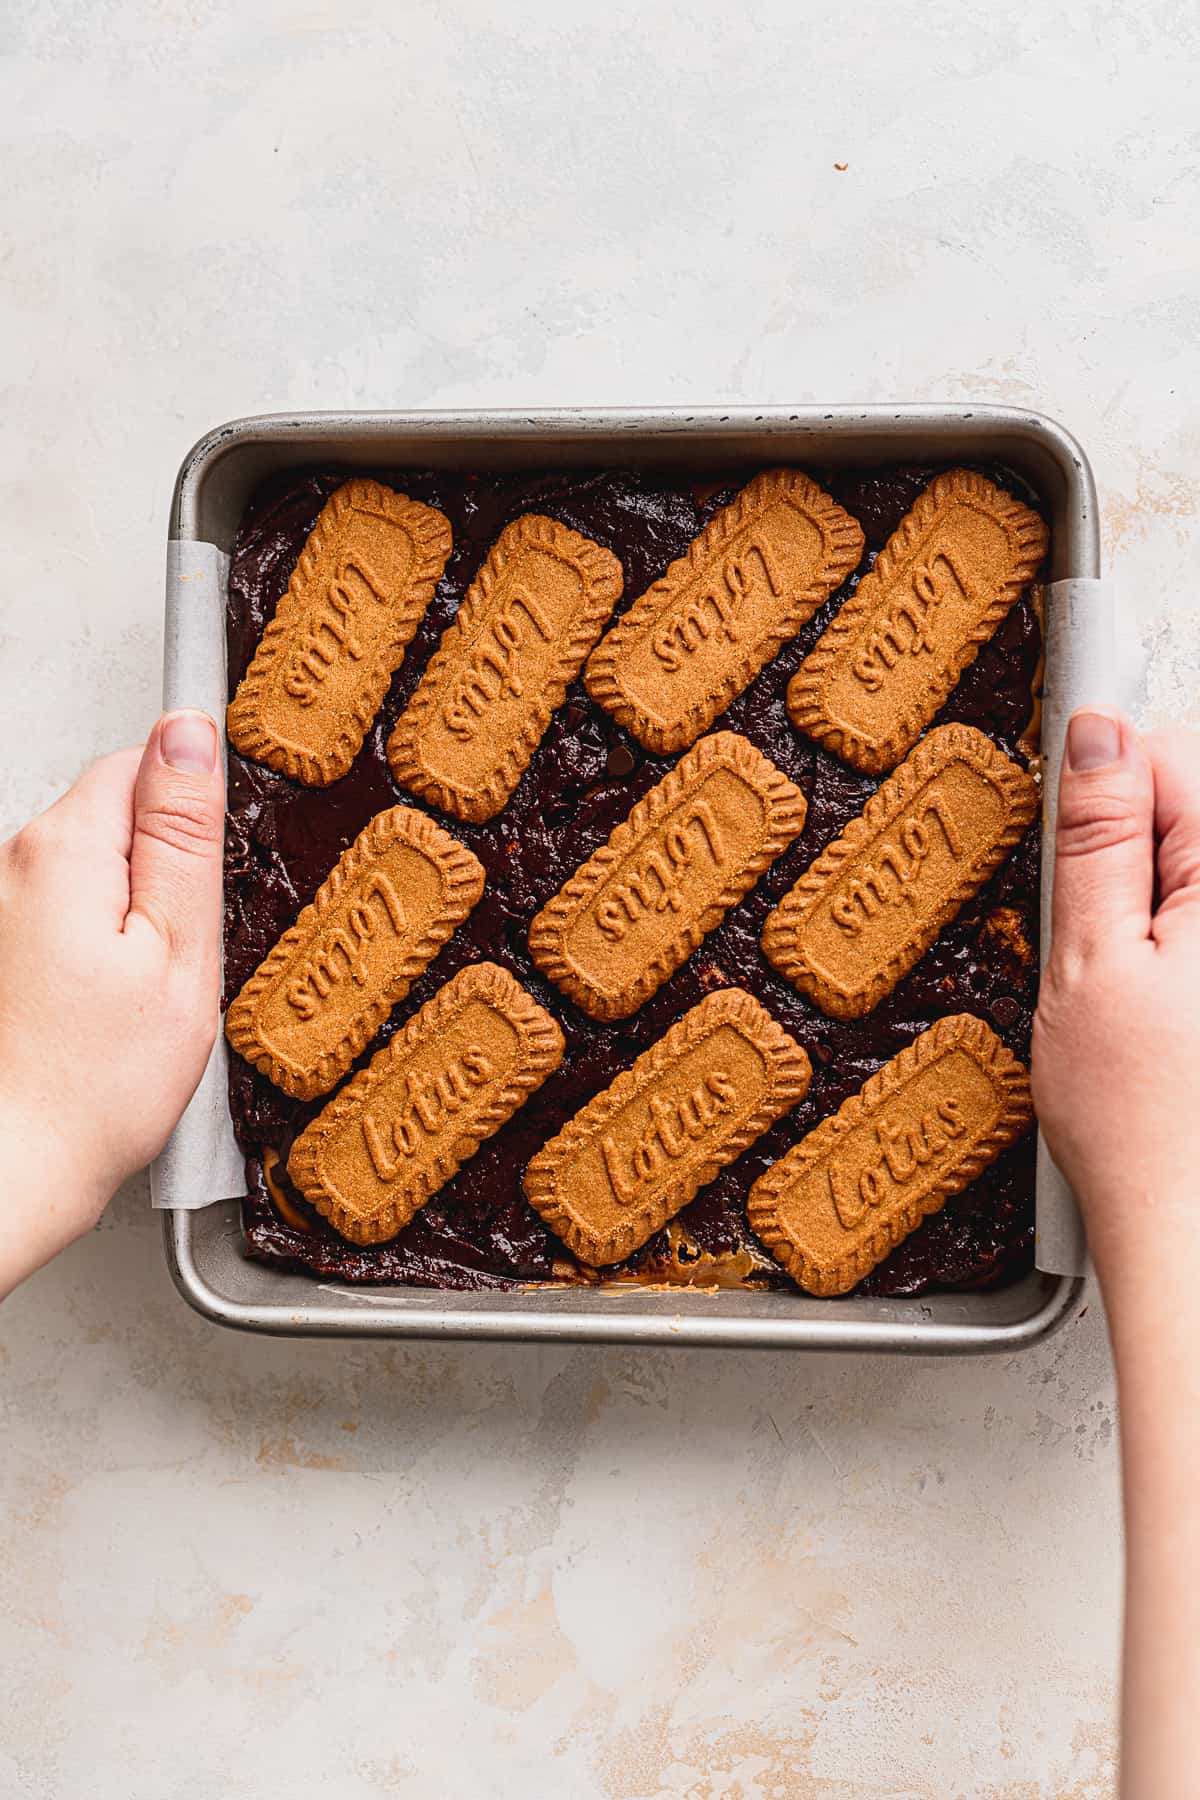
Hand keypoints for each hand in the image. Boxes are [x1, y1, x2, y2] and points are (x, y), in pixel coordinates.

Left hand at [0, 711, 223, 1296]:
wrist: (10, 1171)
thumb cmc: (94, 1089)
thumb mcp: (179, 952)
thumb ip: (185, 835)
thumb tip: (190, 733)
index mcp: (63, 851)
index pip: (143, 761)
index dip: (192, 811)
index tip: (206, 877)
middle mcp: (10, 864)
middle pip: (112, 816)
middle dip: (159, 871)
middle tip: (175, 956)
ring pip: (89, 870)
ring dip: (123, 915)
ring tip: (135, 996)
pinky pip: (60, 916)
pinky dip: (90, 950)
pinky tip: (99, 1011)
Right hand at [1032, 709, 1199, 1315]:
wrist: (1195, 1228)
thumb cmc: (1142, 1120)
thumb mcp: (1087, 961)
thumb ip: (1095, 837)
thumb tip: (1097, 733)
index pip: (1170, 753)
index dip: (1104, 791)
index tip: (1073, 845)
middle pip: (1191, 805)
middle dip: (1135, 850)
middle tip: (1105, 942)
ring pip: (1195, 867)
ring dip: (1158, 902)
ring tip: (1141, 989)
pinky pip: (1198, 924)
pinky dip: (1179, 946)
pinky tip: (1170, 1011)